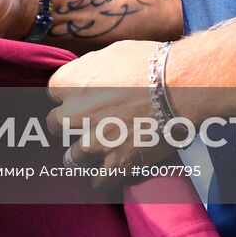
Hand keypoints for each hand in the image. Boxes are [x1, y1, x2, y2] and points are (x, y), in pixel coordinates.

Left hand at [46, 40, 173, 174]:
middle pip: (55, 126)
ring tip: (104, 149)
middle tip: (90, 125)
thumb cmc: (150, 64)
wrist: (181, 88)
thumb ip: (90, 68)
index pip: (54, 93)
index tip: (83, 99)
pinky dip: (105, 178)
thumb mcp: (112, 54)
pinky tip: (114, 170)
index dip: (70, 97)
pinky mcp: (114, 165)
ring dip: (86, 154)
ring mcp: (92, 142)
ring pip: (73, 158)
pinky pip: (97, 182)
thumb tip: (86, 76)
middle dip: (71, 126)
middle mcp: (73, 113)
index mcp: (70, 82)